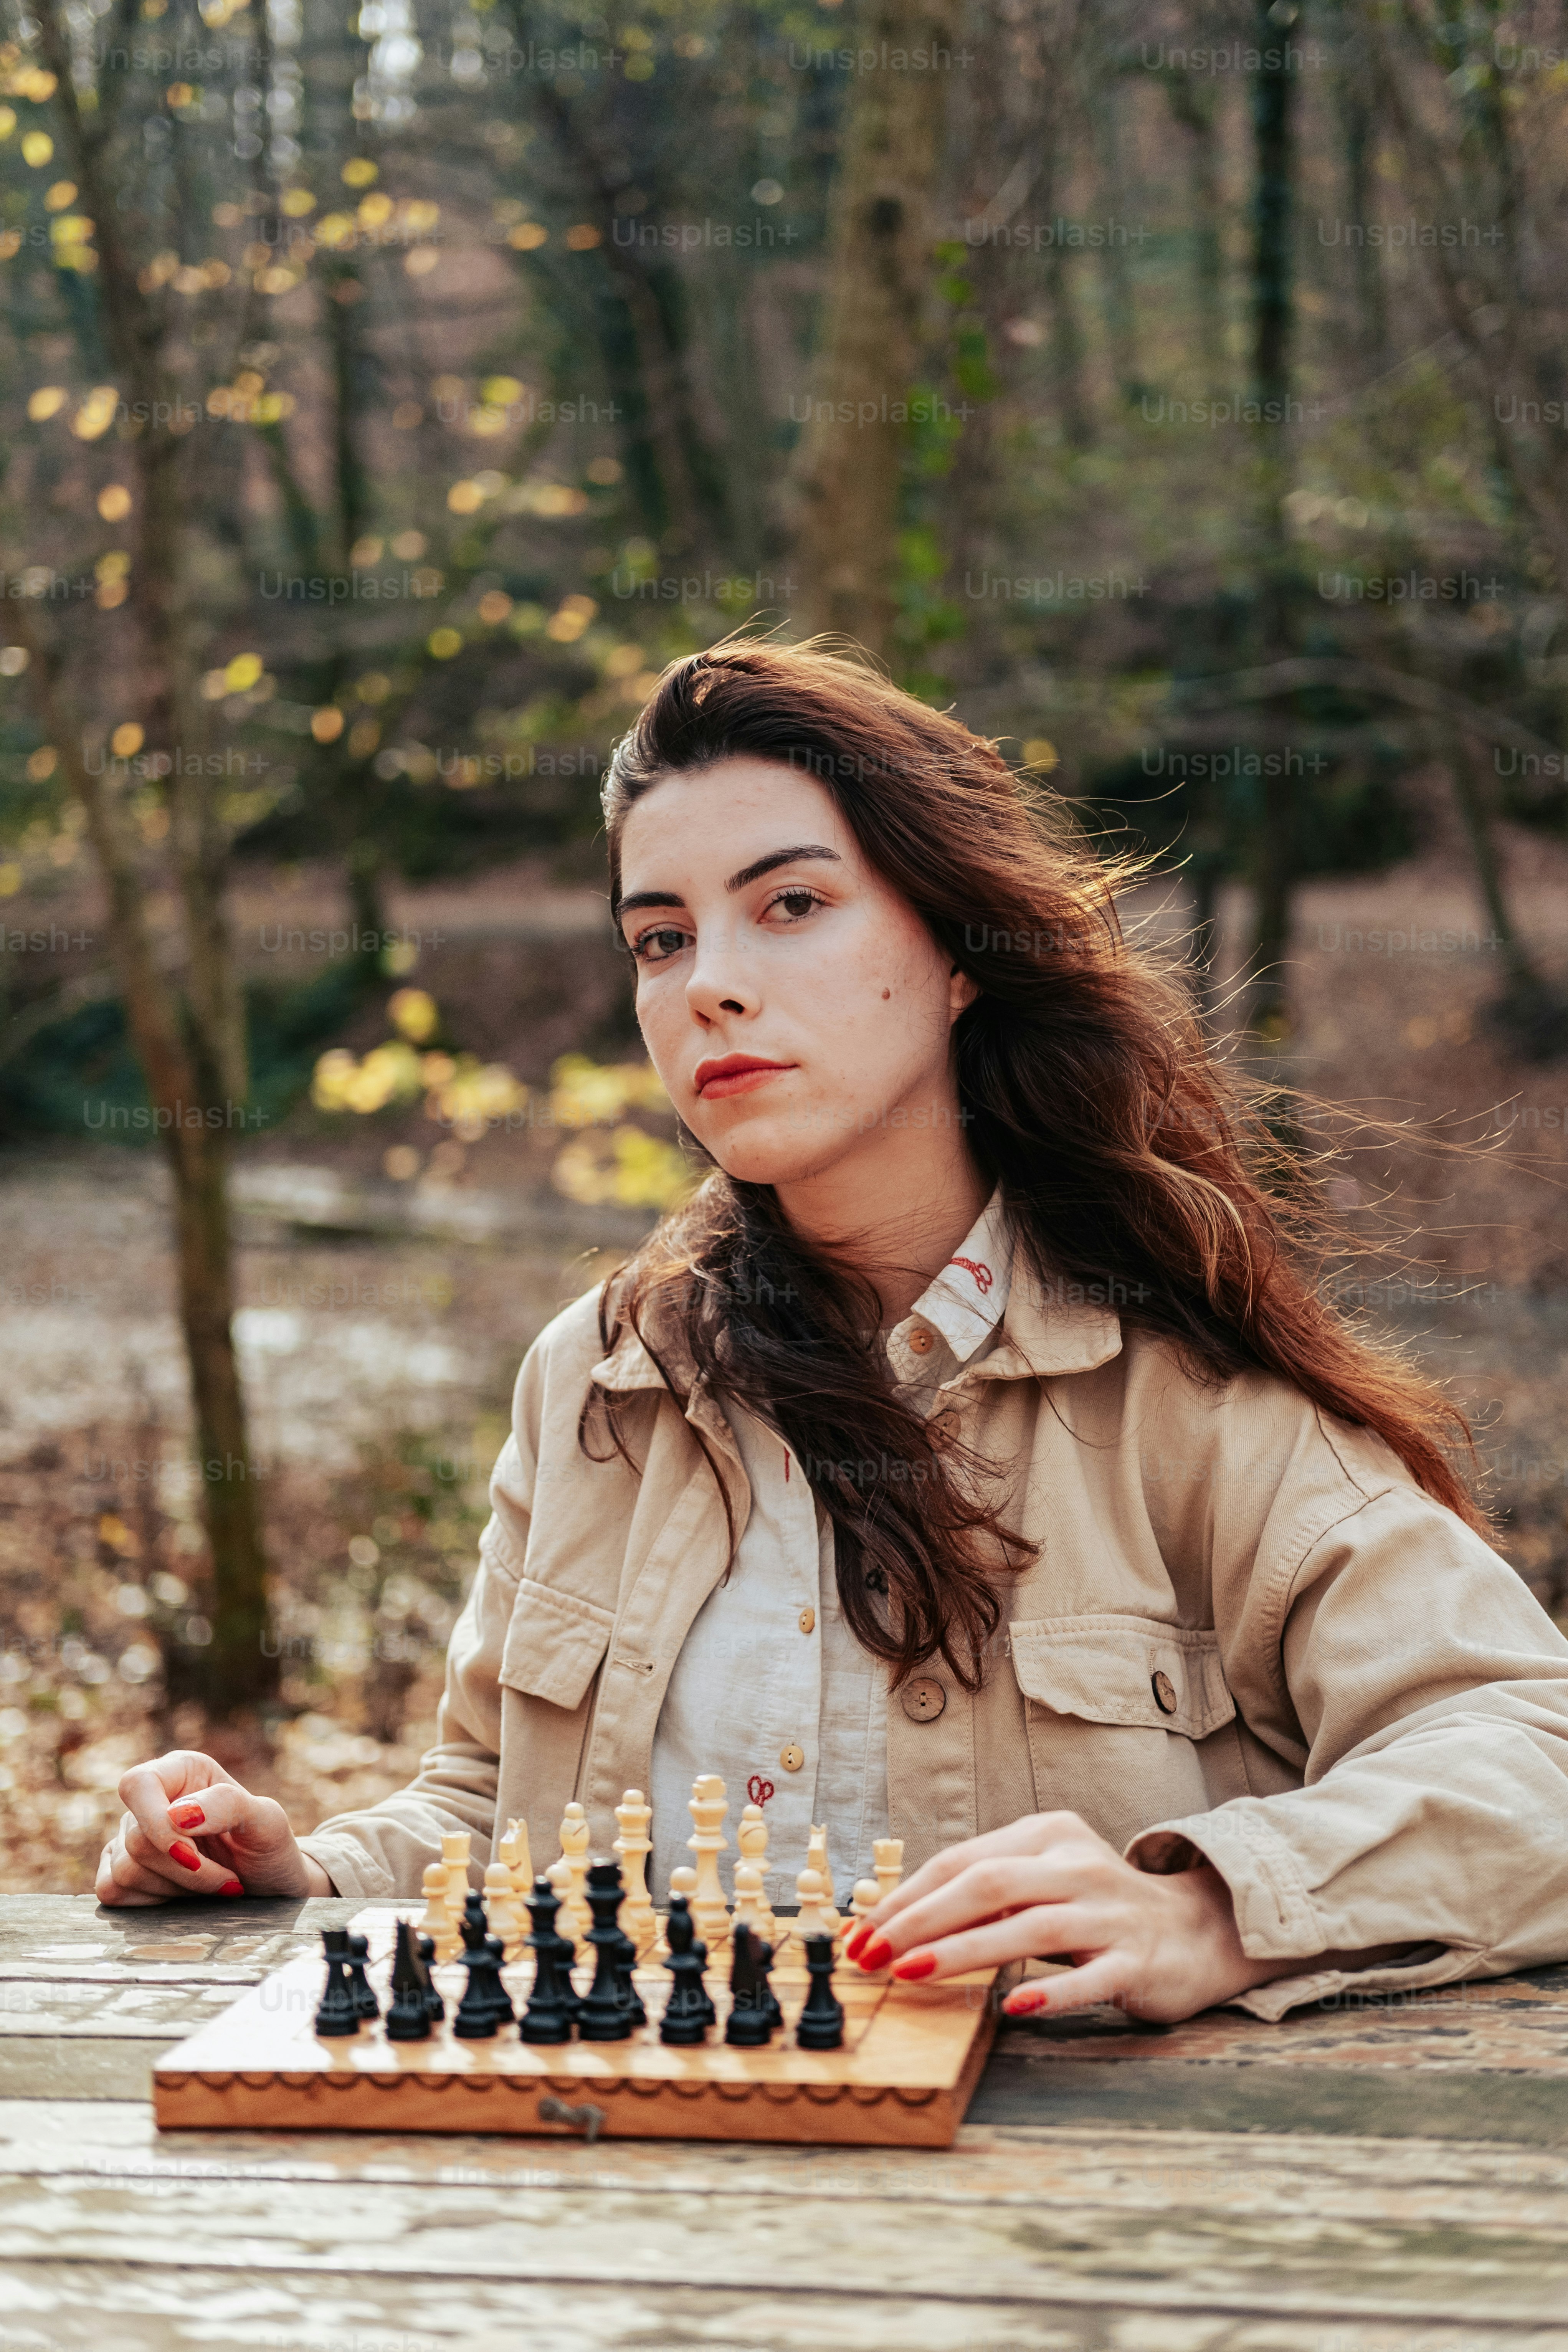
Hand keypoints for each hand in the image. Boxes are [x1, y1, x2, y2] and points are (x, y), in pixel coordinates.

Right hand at [96, 1749, 334, 1905]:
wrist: (269, 1888)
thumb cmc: (269, 1847)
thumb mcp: (267, 1821)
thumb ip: (227, 1805)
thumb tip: (174, 1814)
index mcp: (182, 1771)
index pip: (138, 1785)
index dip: (157, 1826)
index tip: (194, 1856)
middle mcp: (152, 1799)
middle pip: (136, 1840)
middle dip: (187, 1871)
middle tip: (227, 1879)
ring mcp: (130, 1837)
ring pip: (125, 1870)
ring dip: (176, 1889)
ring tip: (211, 1885)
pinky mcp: (120, 1872)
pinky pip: (112, 1892)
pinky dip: (151, 1903)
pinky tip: (182, 1896)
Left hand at [842, 1810, 1282, 2023]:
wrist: (1195, 1931)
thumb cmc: (1095, 1908)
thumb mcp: (1041, 1880)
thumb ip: (983, 1892)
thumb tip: (894, 1920)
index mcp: (1047, 1836)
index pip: (960, 1862)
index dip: (905, 1898)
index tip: (859, 1933)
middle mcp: (1077, 1866)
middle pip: (987, 1885)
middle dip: (920, 1920)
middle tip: (871, 1955)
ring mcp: (1110, 1912)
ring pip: (1028, 1928)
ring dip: (964, 1951)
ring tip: (912, 1973)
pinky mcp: (1137, 1960)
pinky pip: (1089, 1977)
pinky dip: (1051, 1990)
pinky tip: (1013, 2006)